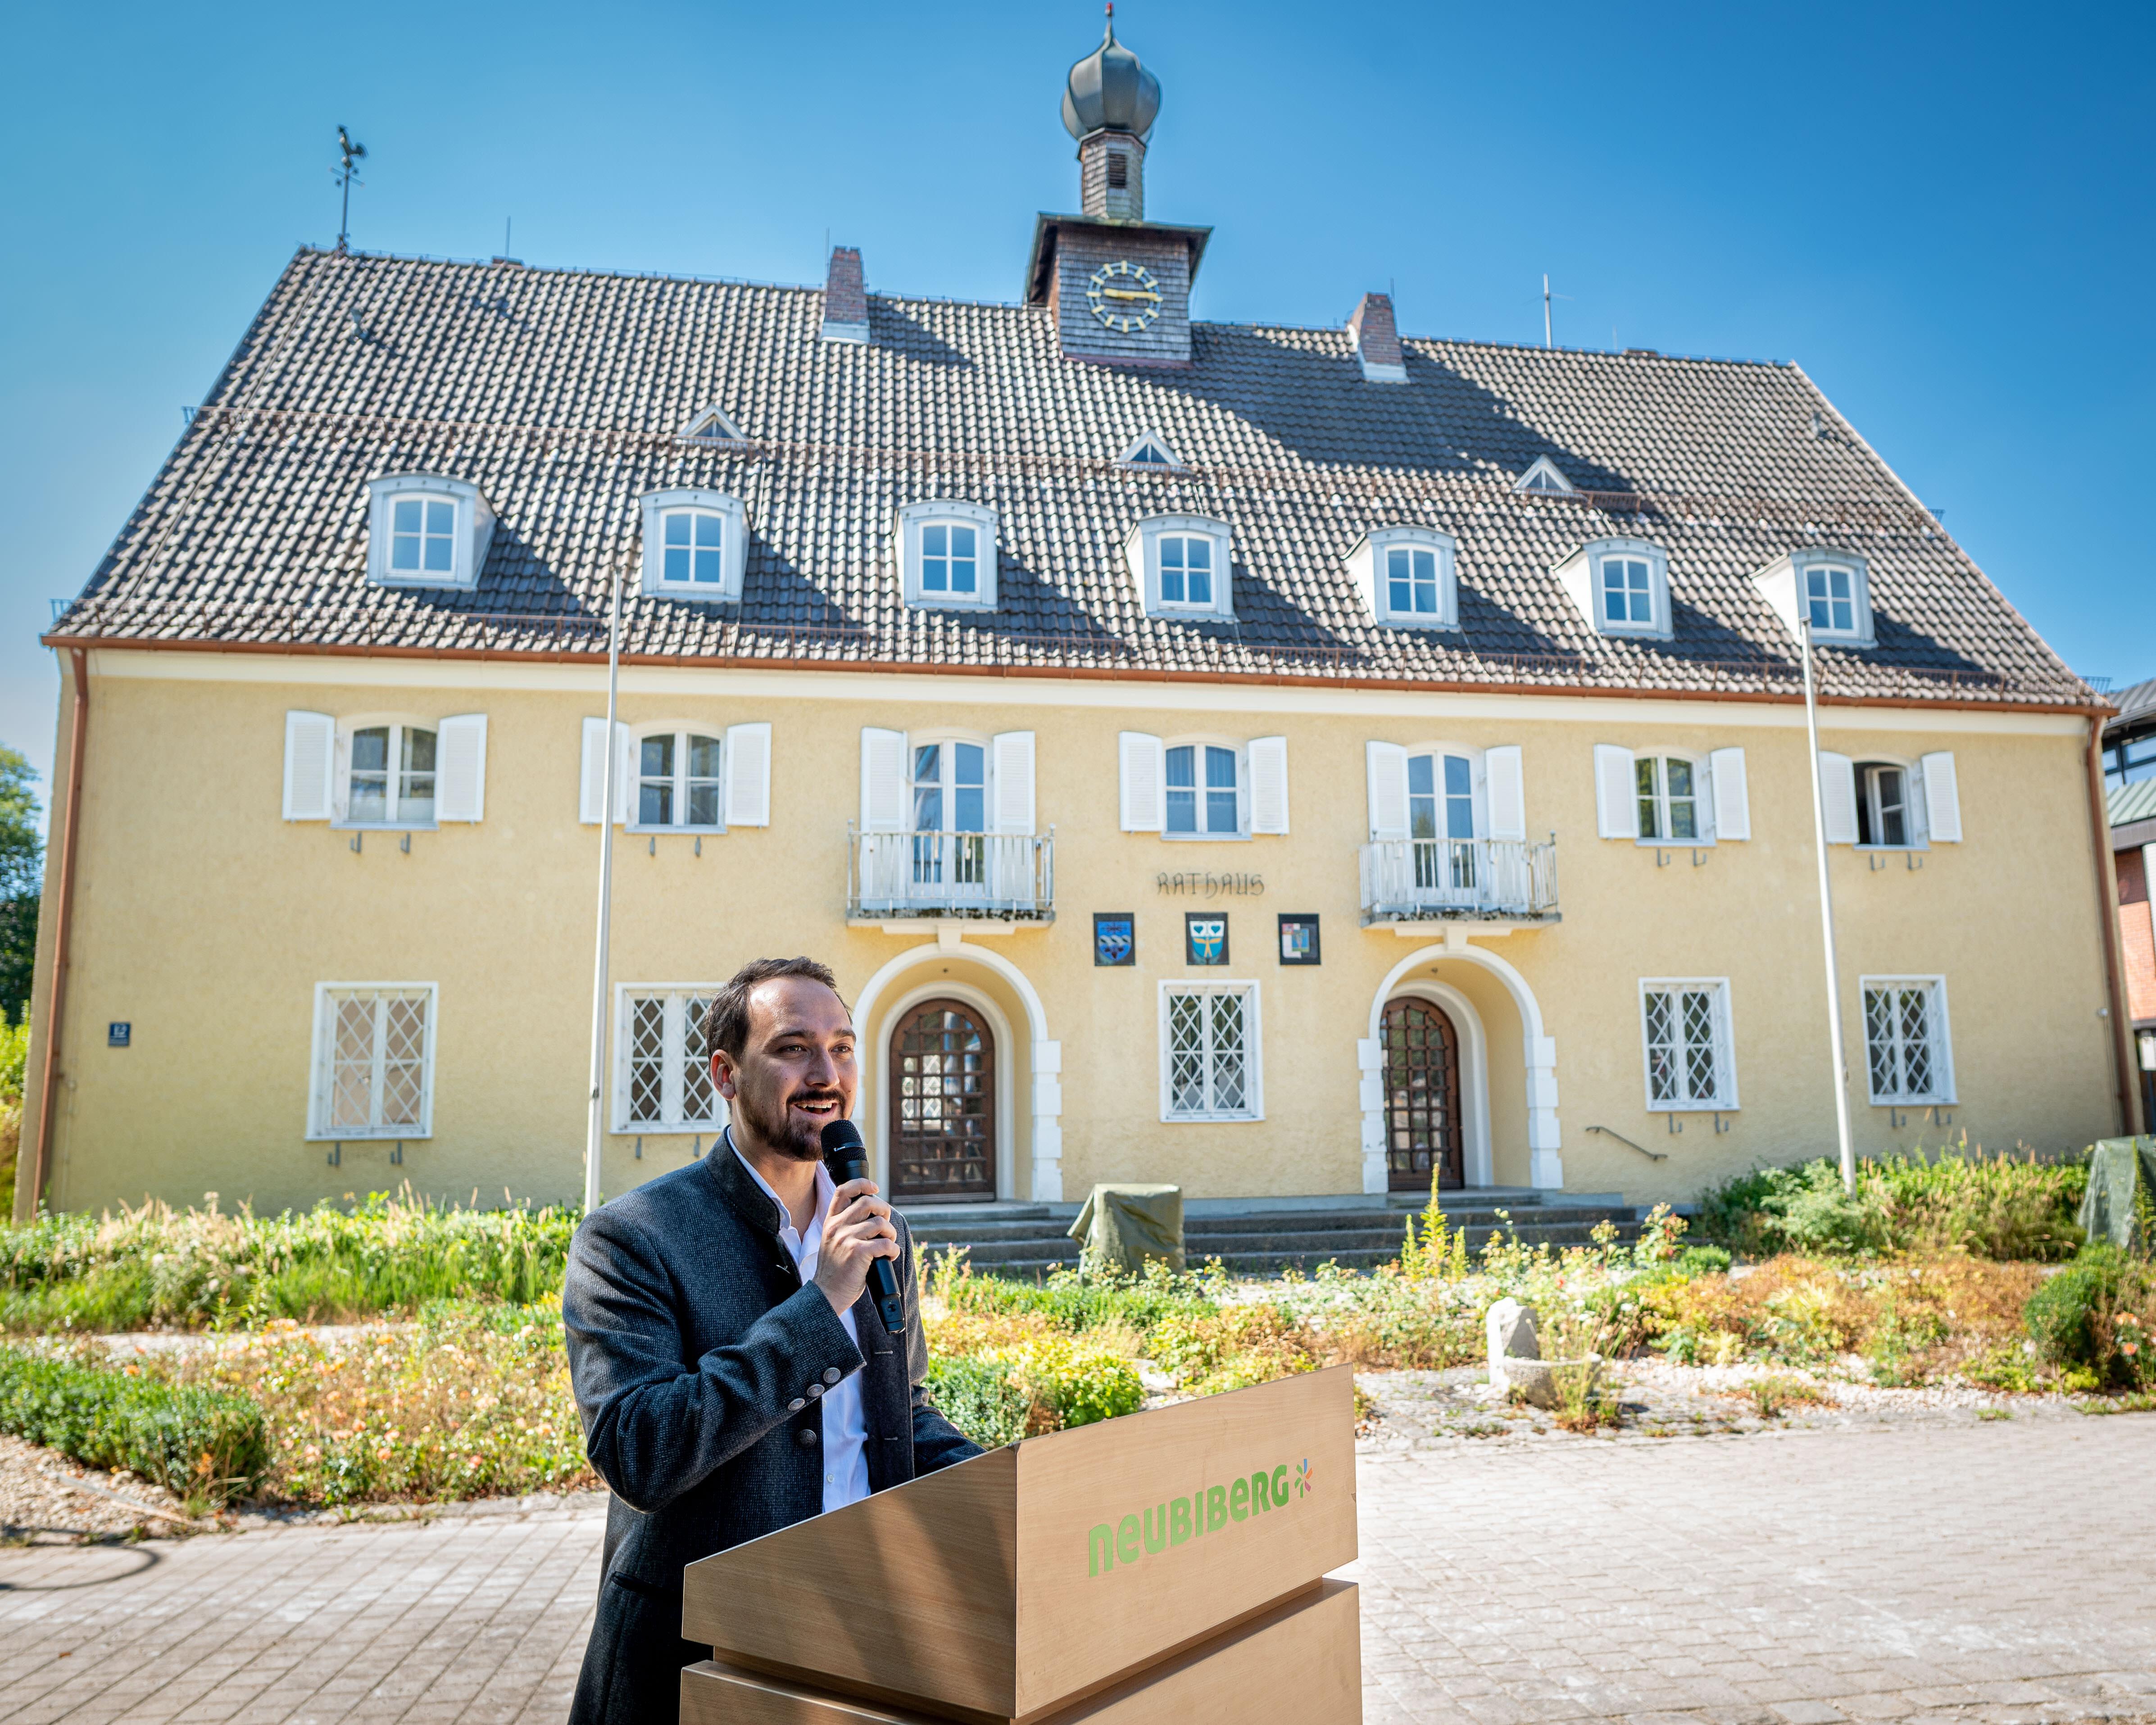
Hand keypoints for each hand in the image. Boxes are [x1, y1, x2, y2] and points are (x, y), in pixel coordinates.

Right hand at [813, 1178, 898, 1317]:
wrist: (826, 1294)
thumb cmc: (835, 1270)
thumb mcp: (832, 1241)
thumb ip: (846, 1226)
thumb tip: (874, 1214)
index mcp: (831, 1222)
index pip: (843, 1191)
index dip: (862, 1184)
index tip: (874, 1188)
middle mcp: (837, 1227)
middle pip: (868, 1202)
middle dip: (884, 1210)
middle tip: (886, 1225)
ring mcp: (846, 1239)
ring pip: (880, 1223)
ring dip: (891, 1234)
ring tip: (888, 1244)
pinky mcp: (858, 1252)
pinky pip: (886, 1243)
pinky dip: (893, 1250)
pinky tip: (889, 1257)